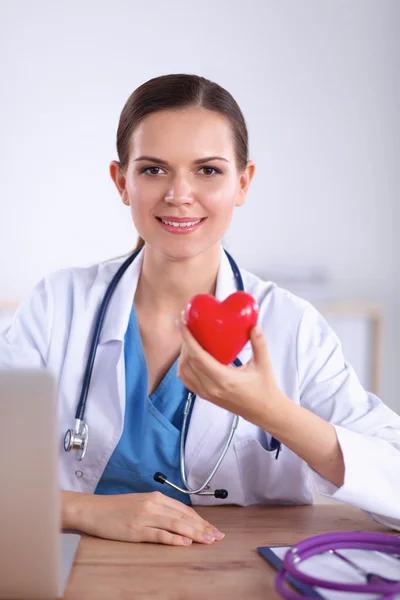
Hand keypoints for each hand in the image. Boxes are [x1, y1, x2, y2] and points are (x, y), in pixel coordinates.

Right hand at [63, 490, 224, 545]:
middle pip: (184, 517)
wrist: (93, 509)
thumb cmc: (116, 509)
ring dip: (194, 533)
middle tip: (217, 537)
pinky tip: (185, 543)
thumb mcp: (141, 504)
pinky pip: (159, 534)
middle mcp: (153, 504)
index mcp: (156, 497)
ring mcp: (145, 516)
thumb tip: (179, 521)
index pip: (184, 510)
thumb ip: (159, 510)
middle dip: (203, 527)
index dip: (201, 520)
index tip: (213, 528)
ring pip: (176, 524)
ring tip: (207, 540)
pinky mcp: (136, 529)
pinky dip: (173, 538)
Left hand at [177, 318, 283, 425]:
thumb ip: (259, 343)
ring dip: (183, 354)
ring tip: (189, 340)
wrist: (264, 412)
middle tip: (187, 326)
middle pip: (188, 362)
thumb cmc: (265, 389)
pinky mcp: (205, 396)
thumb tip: (254, 324)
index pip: (198, 357)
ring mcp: (206, 394)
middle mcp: (212, 388)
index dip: (188, 339)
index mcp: (224, 380)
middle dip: (185, 342)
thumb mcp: (264, 364)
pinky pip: (187, 381)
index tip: (183, 323)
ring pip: (184, 371)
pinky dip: (184, 367)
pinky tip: (189, 357)